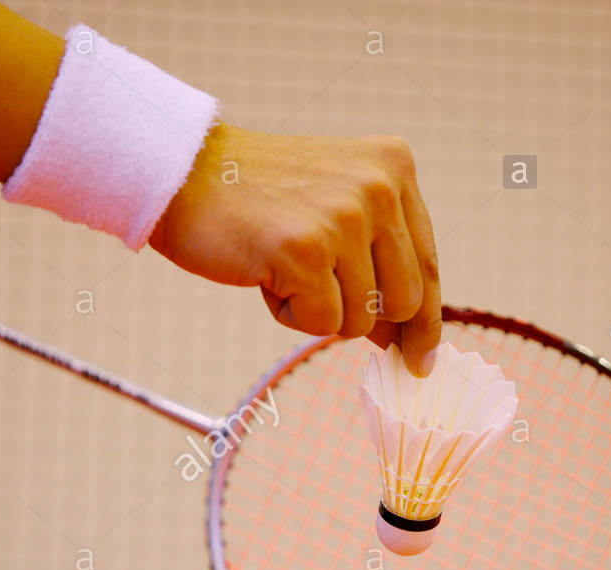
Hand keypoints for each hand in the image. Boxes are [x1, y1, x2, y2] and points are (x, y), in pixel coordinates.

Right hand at [148, 123, 440, 375]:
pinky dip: (291, 315)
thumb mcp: (334, 209)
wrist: (182, 173)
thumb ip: (376, 261)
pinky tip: (266, 274)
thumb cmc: (258, 200)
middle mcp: (378, 188)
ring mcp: (343, 218)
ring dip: (317, 310)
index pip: (428, 264)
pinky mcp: (306, 251)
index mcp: (395, 169)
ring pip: (361, 319)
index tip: (420, 358)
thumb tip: (402, 340)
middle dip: (362, 316)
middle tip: (315, 291)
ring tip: (282, 266)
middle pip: (405, 301)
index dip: (426, 321)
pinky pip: (322, 325)